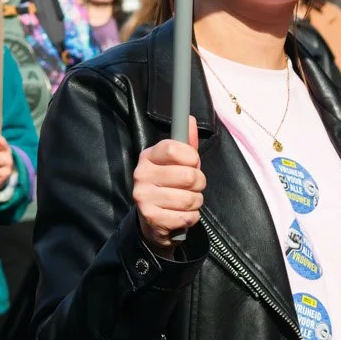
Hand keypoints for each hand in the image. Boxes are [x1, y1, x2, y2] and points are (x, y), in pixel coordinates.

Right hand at [134, 117, 203, 255]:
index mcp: (148, 156)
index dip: (191, 157)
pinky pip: (186, 217)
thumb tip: (191, 120)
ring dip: (196, 202)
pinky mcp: (151, 217)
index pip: (173, 148)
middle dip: (199, 183)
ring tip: (187, 201)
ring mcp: (143, 197)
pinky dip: (191, 217)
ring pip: (189, 199)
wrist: (153, 220)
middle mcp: (141, 174)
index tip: (193, 162)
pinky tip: (182, 214)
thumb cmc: (169, 185)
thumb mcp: (176, 163)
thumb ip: (186, 143)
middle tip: (193, 186)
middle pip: (187, 176)